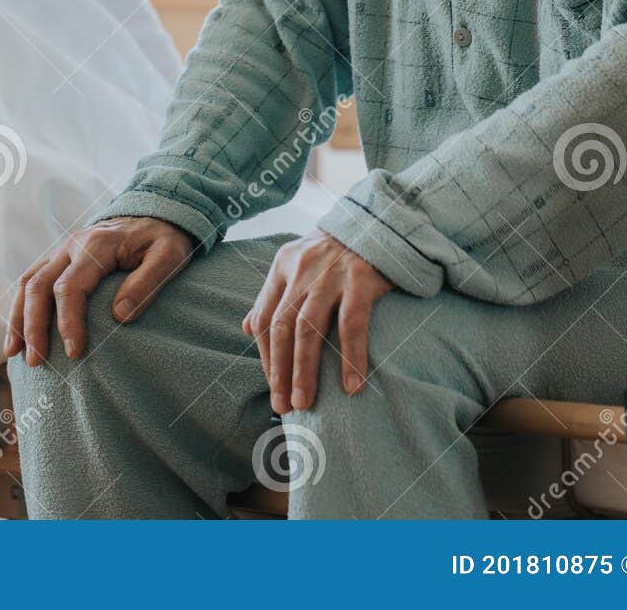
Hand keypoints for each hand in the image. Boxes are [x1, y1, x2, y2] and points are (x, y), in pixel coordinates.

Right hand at [6, 217, 194, 366]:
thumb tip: (119, 316)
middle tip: (35, 361)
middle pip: (38, 286)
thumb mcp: (169, 256)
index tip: (73, 352)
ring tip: (14, 353)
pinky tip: (19, 333)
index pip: (70, 287)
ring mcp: (62, 251)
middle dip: (33, 326)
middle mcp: (71, 245)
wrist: (156, 212)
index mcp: (96, 245)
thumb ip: (147, 283)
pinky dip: (20, 307)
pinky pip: (31, 280)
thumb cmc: (163, 238)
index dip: (68, 321)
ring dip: (18, 318)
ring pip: (27, 283)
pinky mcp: (59, 258)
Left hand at [243, 231, 391, 413]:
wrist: (379, 221)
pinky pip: (352, 326)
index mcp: (282, 266)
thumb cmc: (336, 251)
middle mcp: (301, 270)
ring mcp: (330, 275)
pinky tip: (352, 386)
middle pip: (281, 328)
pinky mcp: (360, 280)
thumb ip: (273, 294)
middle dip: (279, 370)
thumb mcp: (296, 262)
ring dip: (304, 370)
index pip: (264, 319)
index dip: (266, 356)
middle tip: (282, 405)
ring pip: (308, 329)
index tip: (273, 384)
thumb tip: (247, 328)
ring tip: (305, 402)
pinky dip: (350, 359)